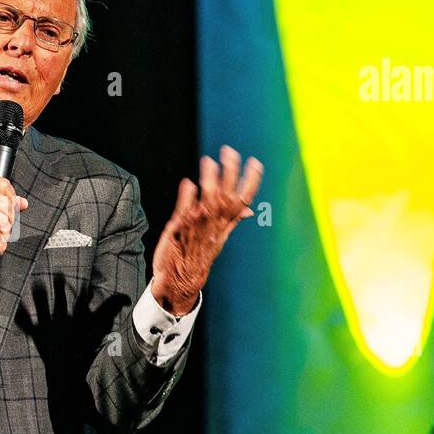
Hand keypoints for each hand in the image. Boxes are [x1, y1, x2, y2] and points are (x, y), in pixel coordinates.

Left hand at [151, 145, 262, 313]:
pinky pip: (184, 212)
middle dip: (230, 173)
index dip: (250, 182)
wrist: (180, 282)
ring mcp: (196, 228)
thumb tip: (249, 210)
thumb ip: (232, 221)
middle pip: (227, 196)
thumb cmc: (198, 256)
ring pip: (207, 202)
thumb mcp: (218, 239)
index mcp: (225, 225)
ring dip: (209, 181)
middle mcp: (214, 225)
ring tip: (209, 161)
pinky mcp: (178, 231)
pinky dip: (187, 197)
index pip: (243, 201)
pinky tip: (188, 182)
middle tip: (230, 151)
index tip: (255, 163)